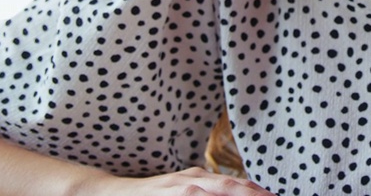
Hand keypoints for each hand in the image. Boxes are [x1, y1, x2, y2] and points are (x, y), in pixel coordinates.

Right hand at [84, 166, 276, 195]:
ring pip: (211, 193)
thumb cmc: (154, 195)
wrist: (113, 193)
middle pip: (231, 187)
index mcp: (200, 178)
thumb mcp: (184, 188)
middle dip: (253, 194)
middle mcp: (192, 181)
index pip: (237, 184)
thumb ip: (208, 190)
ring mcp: (178, 190)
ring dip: (235, 195)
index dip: (257, 192)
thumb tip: (238, 190)